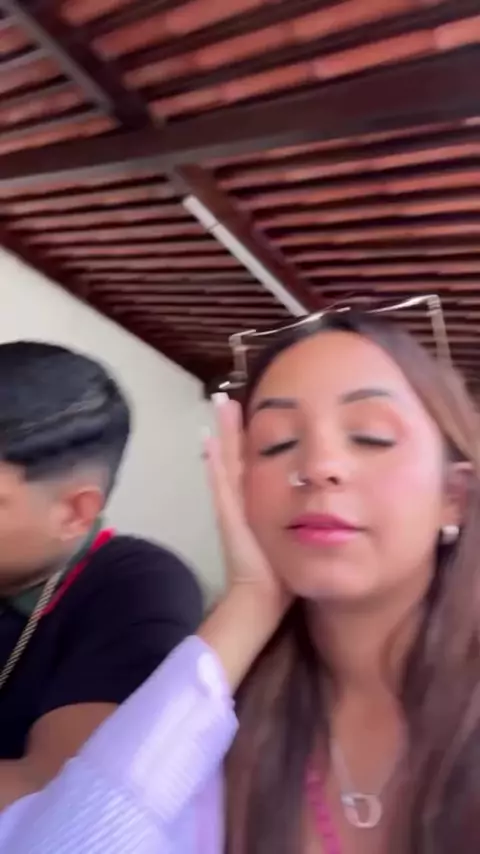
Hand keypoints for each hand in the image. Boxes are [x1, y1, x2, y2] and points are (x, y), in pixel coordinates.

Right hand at [199, 393, 289, 689]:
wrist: (262, 599)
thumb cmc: (282, 573)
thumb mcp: (293, 535)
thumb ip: (303, 515)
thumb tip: (323, 496)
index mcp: (258, 504)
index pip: (253, 465)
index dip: (249, 441)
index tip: (249, 413)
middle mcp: (243, 500)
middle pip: (236, 456)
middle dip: (232, 429)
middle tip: (226, 399)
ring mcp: (233, 507)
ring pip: (227, 462)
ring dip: (223, 434)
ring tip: (219, 405)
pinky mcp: (229, 516)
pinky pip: (222, 483)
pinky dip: (215, 462)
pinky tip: (210, 441)